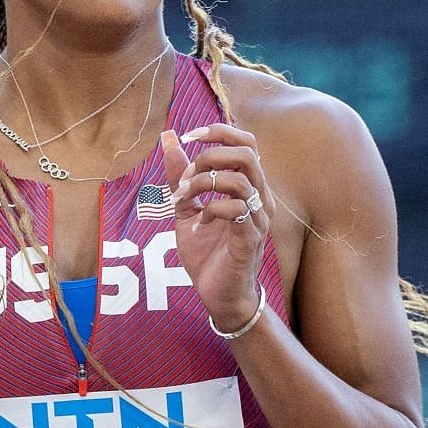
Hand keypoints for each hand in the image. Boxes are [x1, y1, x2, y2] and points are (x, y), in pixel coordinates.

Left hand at [159, 123, 270, 333]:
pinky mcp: (250, 238)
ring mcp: (258, 218)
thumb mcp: (186, 208)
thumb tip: (168, 137)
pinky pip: (236, 209)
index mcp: (248, 186)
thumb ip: (180, 175)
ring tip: (185, 198)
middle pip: (247, 153)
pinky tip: (199, 223)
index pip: (246, 143)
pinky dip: (211, 209)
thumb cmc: (208, 252)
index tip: (190, 137)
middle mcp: (259, 198)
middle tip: (186, 178)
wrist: (218, 295)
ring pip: (241, 179)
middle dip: (209, 157)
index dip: (220, 132)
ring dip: (204, 183)